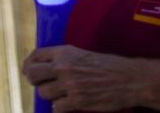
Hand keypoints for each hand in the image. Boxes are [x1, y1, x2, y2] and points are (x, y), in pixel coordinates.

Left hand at [21, 45, 137, 112]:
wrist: (129, 79)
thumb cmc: (109, 66)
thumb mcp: (83, 54)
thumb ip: (64, 59)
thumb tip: (46, 67)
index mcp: (65, 52)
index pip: (35, 56)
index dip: (29, 64)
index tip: (30, 70)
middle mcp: (63, 67)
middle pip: (32, 75)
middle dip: (34, 80)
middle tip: (41, 83)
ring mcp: (69, 85)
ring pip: (43, 93)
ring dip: (50, 95)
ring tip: (61, 94)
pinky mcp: (77, 101)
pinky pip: (56, 108)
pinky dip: (60, 108)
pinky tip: (68, 104)